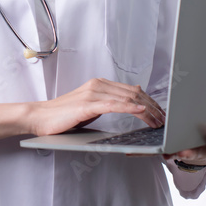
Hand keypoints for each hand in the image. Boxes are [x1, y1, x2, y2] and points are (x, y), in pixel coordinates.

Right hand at [30, 78, 165, 136]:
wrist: (40, 117)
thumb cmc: (64, 116)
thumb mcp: (91, 107)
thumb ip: (109, 103)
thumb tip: (132, 102)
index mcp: (100, 84)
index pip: (132, 90)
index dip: (150, 101)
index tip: (161, 113)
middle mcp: (98, 85)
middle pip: (134, 94)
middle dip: (153, 107)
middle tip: (165, 120)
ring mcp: (93, 93)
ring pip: (128, 99)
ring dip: (147, 111)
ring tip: (158, 121)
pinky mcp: (88, 104)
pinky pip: (114, 104)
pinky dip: (131, 108)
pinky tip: (142, 112)